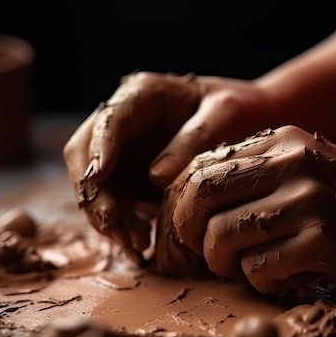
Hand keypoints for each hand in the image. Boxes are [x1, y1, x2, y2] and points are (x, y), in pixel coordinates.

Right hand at [63, 72, 269, 254]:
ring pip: (94, 183)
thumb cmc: (240, 107)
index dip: (100, 148)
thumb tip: (156, 176)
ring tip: (136, 243)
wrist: (250, 119)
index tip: (100, 177)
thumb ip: (193, 139)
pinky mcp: (128, 173)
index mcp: (142, 93)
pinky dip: (120, 222)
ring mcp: (121, 148)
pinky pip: (112, 199)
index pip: (109, 120)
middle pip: (85, 154)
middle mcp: (123, 119)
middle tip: (116, 226)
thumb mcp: (225, 113)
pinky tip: (138, 243)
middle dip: (96, 192)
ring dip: (106, 215)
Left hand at [159, 126, 335, 293]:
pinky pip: (258, 269)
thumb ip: (256, 169)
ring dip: (222, 262)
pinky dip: (257, 280)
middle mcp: (293, 163)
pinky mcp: (322, 241)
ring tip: (240, 267)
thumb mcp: (306, 164)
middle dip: (191, 231)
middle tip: (204, 250)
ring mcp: (308, 201)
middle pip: (202, 196)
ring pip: (224, 236)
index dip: (183, 202)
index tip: (189, 226)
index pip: (203, 166)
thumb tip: (192, 194)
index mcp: (283, 139)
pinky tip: (275, 278)